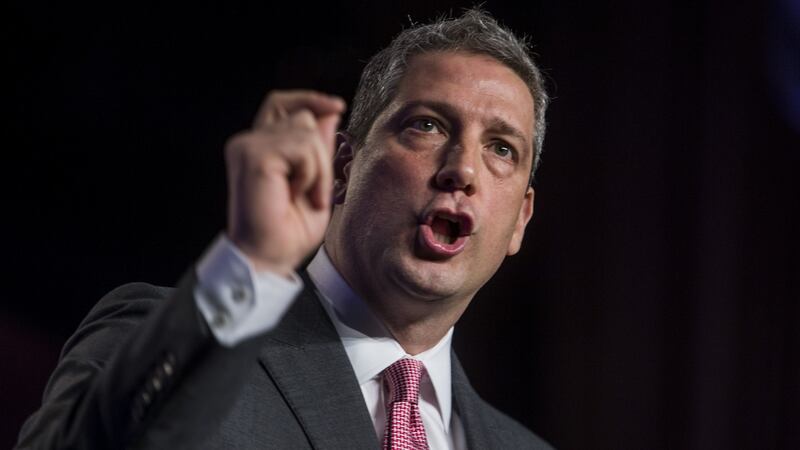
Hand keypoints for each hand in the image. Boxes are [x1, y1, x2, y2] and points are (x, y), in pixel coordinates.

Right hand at [224, 90, 345, 275]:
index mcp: (260, 147)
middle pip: (304, 117)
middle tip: (315, 193)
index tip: (337, 106)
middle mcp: (249, 142)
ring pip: (307, 130)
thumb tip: (330, 111)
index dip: (309, 99)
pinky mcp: (254, 155)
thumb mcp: (316, 182)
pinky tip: (296, 195)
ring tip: (305, 196)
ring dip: (318, 168)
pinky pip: (303, 148)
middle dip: (321, 153)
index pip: (281, 103)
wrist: (268, 259)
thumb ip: (319, 147)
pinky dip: (311, 174)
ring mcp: (248, 146)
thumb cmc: (288, 232)